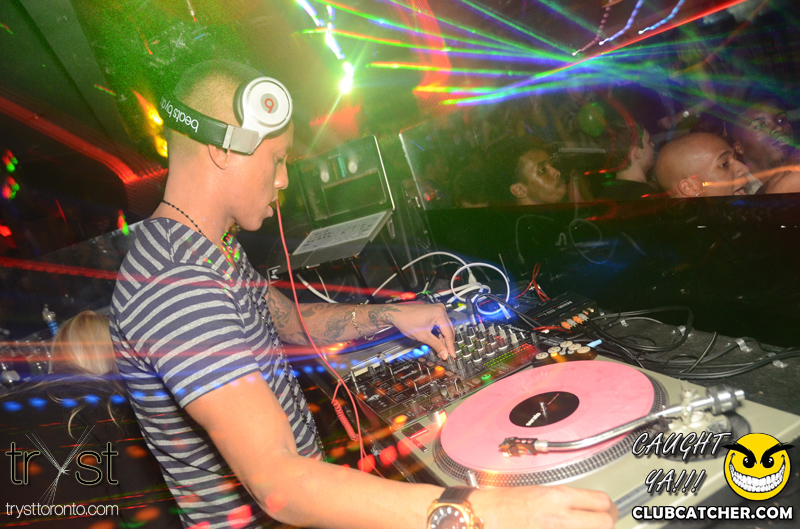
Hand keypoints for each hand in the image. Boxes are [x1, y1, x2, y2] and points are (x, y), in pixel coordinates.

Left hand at [367, 303, 454, 359]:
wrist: (397, 314)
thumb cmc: (406, 321)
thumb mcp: (423, 336)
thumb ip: (436, 345)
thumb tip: (444, 354)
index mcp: (439, 313)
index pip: (449, 333)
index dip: (450, 346)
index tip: (452, 355)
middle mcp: (440, 310)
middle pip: (448, 330)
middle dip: (447, 343)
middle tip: (447, 354)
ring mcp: (437, 310)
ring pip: (445, 328)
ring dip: (443, 340)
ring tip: (441, 351)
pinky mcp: (434, 312)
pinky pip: (441, 325)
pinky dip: (439, 334)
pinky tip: (438, 343)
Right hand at [472, 485, 616, 528]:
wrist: (485, 516)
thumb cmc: (506, 503)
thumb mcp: (541, 492)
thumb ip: (567, 500)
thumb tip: (588, 508)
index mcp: (558, 497)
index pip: (601, 501)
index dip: (608, 506)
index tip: (607, 509)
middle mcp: (561, 516)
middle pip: (605, 523)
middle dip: (607, 523)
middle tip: (603, 522)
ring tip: (587, 527)